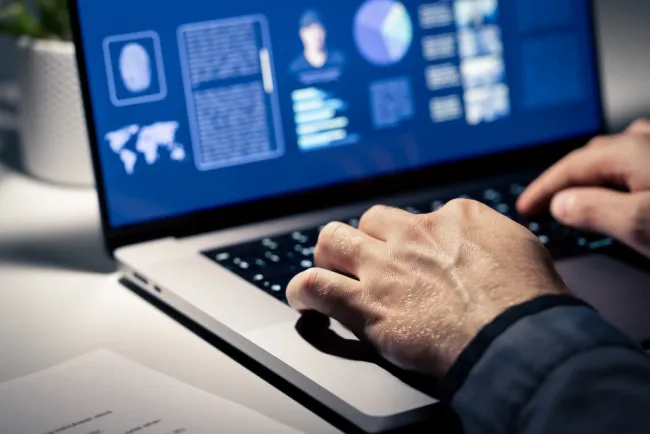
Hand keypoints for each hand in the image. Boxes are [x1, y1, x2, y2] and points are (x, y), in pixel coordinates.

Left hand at [286, 201, 566, 376]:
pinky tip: (304, 297)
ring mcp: (386, 268)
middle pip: (370, 221)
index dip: (413, 240)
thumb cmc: (530, 303)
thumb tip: (484, 245)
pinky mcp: (368, 305)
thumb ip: (492, 239)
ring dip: (329, 255)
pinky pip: (316, 287)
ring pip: (333, 241)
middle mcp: (413, 235)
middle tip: (369, 259)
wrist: (518, 339)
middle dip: (367, 239)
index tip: (416, 257)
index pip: (416, 218)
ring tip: (330, 269)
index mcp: (454, 218)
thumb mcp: (521, 250)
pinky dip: (303, 290)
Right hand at [517, 119, 649, 258]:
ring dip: (592, 177)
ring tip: (579, 196)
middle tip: (543, 206)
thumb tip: (561, 204)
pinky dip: (619, 176)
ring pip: (616, 159)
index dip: (541, 189)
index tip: (524, 208)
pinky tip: (624, 186)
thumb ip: (594, 211)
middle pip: (591, 159)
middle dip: (564, 182)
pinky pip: (637, 164)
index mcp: (628, 151)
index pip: (569, 167)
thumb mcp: (639, 222)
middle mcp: (645, 142)